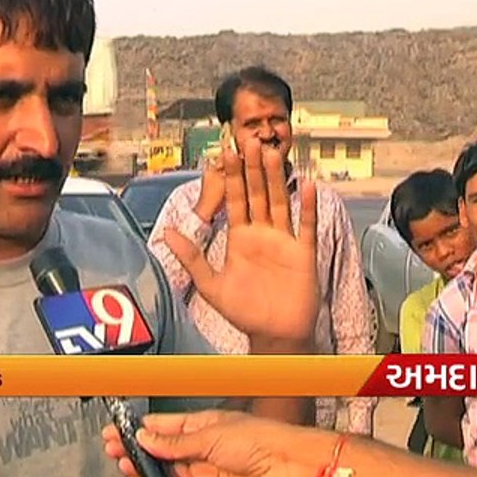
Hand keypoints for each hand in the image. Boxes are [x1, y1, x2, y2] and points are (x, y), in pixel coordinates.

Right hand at [101, 411, 326, 476]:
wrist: (286, 467)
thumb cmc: (259, 439)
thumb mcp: (210, 433)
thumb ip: (175, 442)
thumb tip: (146, 437)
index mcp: (202, 424)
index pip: (165, 426)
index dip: (142, 428)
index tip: (119, 428)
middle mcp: (200, 447)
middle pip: (161, 449)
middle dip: (136, 448)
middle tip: (113, 447)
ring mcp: (203, 470)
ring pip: (165, 470)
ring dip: (143, 468)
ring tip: (122, 464)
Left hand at [164, 139, 318, 341]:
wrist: (273, 336)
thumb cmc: (243, 311)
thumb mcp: (210, 284)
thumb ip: (191, 257)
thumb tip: (167, 233)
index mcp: (239, 237)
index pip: (234, 200)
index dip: (230, 178)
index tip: (225, 153)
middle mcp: (262, 234)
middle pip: (257, 194)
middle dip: (252, 169)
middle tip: (249, 141)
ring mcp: (283, 241)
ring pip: (280, 202)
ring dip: (276, 179)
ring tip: (272, 153)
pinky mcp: (303, 252)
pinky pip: (306, 225)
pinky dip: (308, 206)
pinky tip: (308, 185)